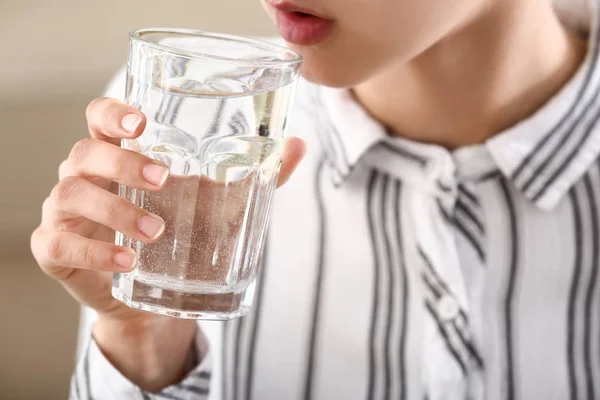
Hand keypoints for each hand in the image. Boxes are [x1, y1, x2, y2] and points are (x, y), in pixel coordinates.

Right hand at [30, 97, 305, 389]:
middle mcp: (86, 178)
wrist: (156, 301)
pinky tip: (127, 261)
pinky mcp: (57, 251)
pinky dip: (93, 252)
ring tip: (156, 230)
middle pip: (83, 151)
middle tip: (162, 177)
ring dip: (114, 208)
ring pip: (69, 194)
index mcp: (118, 156)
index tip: (141, 122)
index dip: (112, 112)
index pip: (99, 118)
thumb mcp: (219, 205)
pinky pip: (60, 245)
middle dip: (120, 161)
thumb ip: (254, 176)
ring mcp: (66, 214)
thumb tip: (297, 145)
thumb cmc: (182, 238)